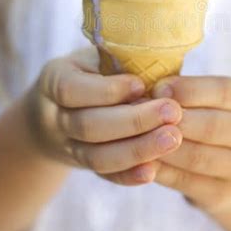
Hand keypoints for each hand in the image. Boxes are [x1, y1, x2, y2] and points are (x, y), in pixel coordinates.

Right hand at [24, 49, 182, 185]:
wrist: (60, 107)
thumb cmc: (92, 70)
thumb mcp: (97, 55)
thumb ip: (122, 59)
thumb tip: (163, 64)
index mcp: (56, 80)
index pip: (72, 89)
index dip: (106, 90)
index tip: (141, 85)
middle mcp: (57, 117)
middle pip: (88, 126)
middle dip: (134, 121)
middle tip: (173, 113)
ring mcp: (69, 146)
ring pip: (97, 156)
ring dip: (137, 149)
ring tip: (173, 138)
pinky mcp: (86, 165)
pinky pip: (106, 175)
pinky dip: (128, 176)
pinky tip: (154, 170)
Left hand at [151, 76, 230, 214]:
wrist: (229, 172)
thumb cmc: (205, 119)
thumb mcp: (206, 100)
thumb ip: (183, 92)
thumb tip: (148, 87)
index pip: (223, 91)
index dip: (189, 89)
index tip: (157, 88)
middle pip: (212, 125)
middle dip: (175, 120)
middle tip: (143, 114)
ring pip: (198, 156)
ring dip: (163, 146)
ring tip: (137, 137)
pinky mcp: (224, 194)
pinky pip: (186, 182)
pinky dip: (161, 171)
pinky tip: (141, 162)